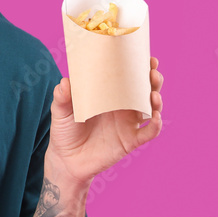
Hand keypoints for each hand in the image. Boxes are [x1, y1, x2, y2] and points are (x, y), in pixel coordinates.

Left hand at [47, 56, 163, 186]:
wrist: (66, 160)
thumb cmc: (65, 130)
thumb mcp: (60, 111)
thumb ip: (62, 97)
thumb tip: (65, 81)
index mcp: (109, 95)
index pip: (128, 77)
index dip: (140, 66)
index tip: (147, 57)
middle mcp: (123, 107)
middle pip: (145, 90)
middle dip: (153, 79)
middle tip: (152, 72)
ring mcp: (128, 124)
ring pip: (151, 108)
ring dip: (157, 100)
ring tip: (153, 94)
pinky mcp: (130, 141)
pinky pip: (148, 133)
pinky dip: (155, 125)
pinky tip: (155, 118)